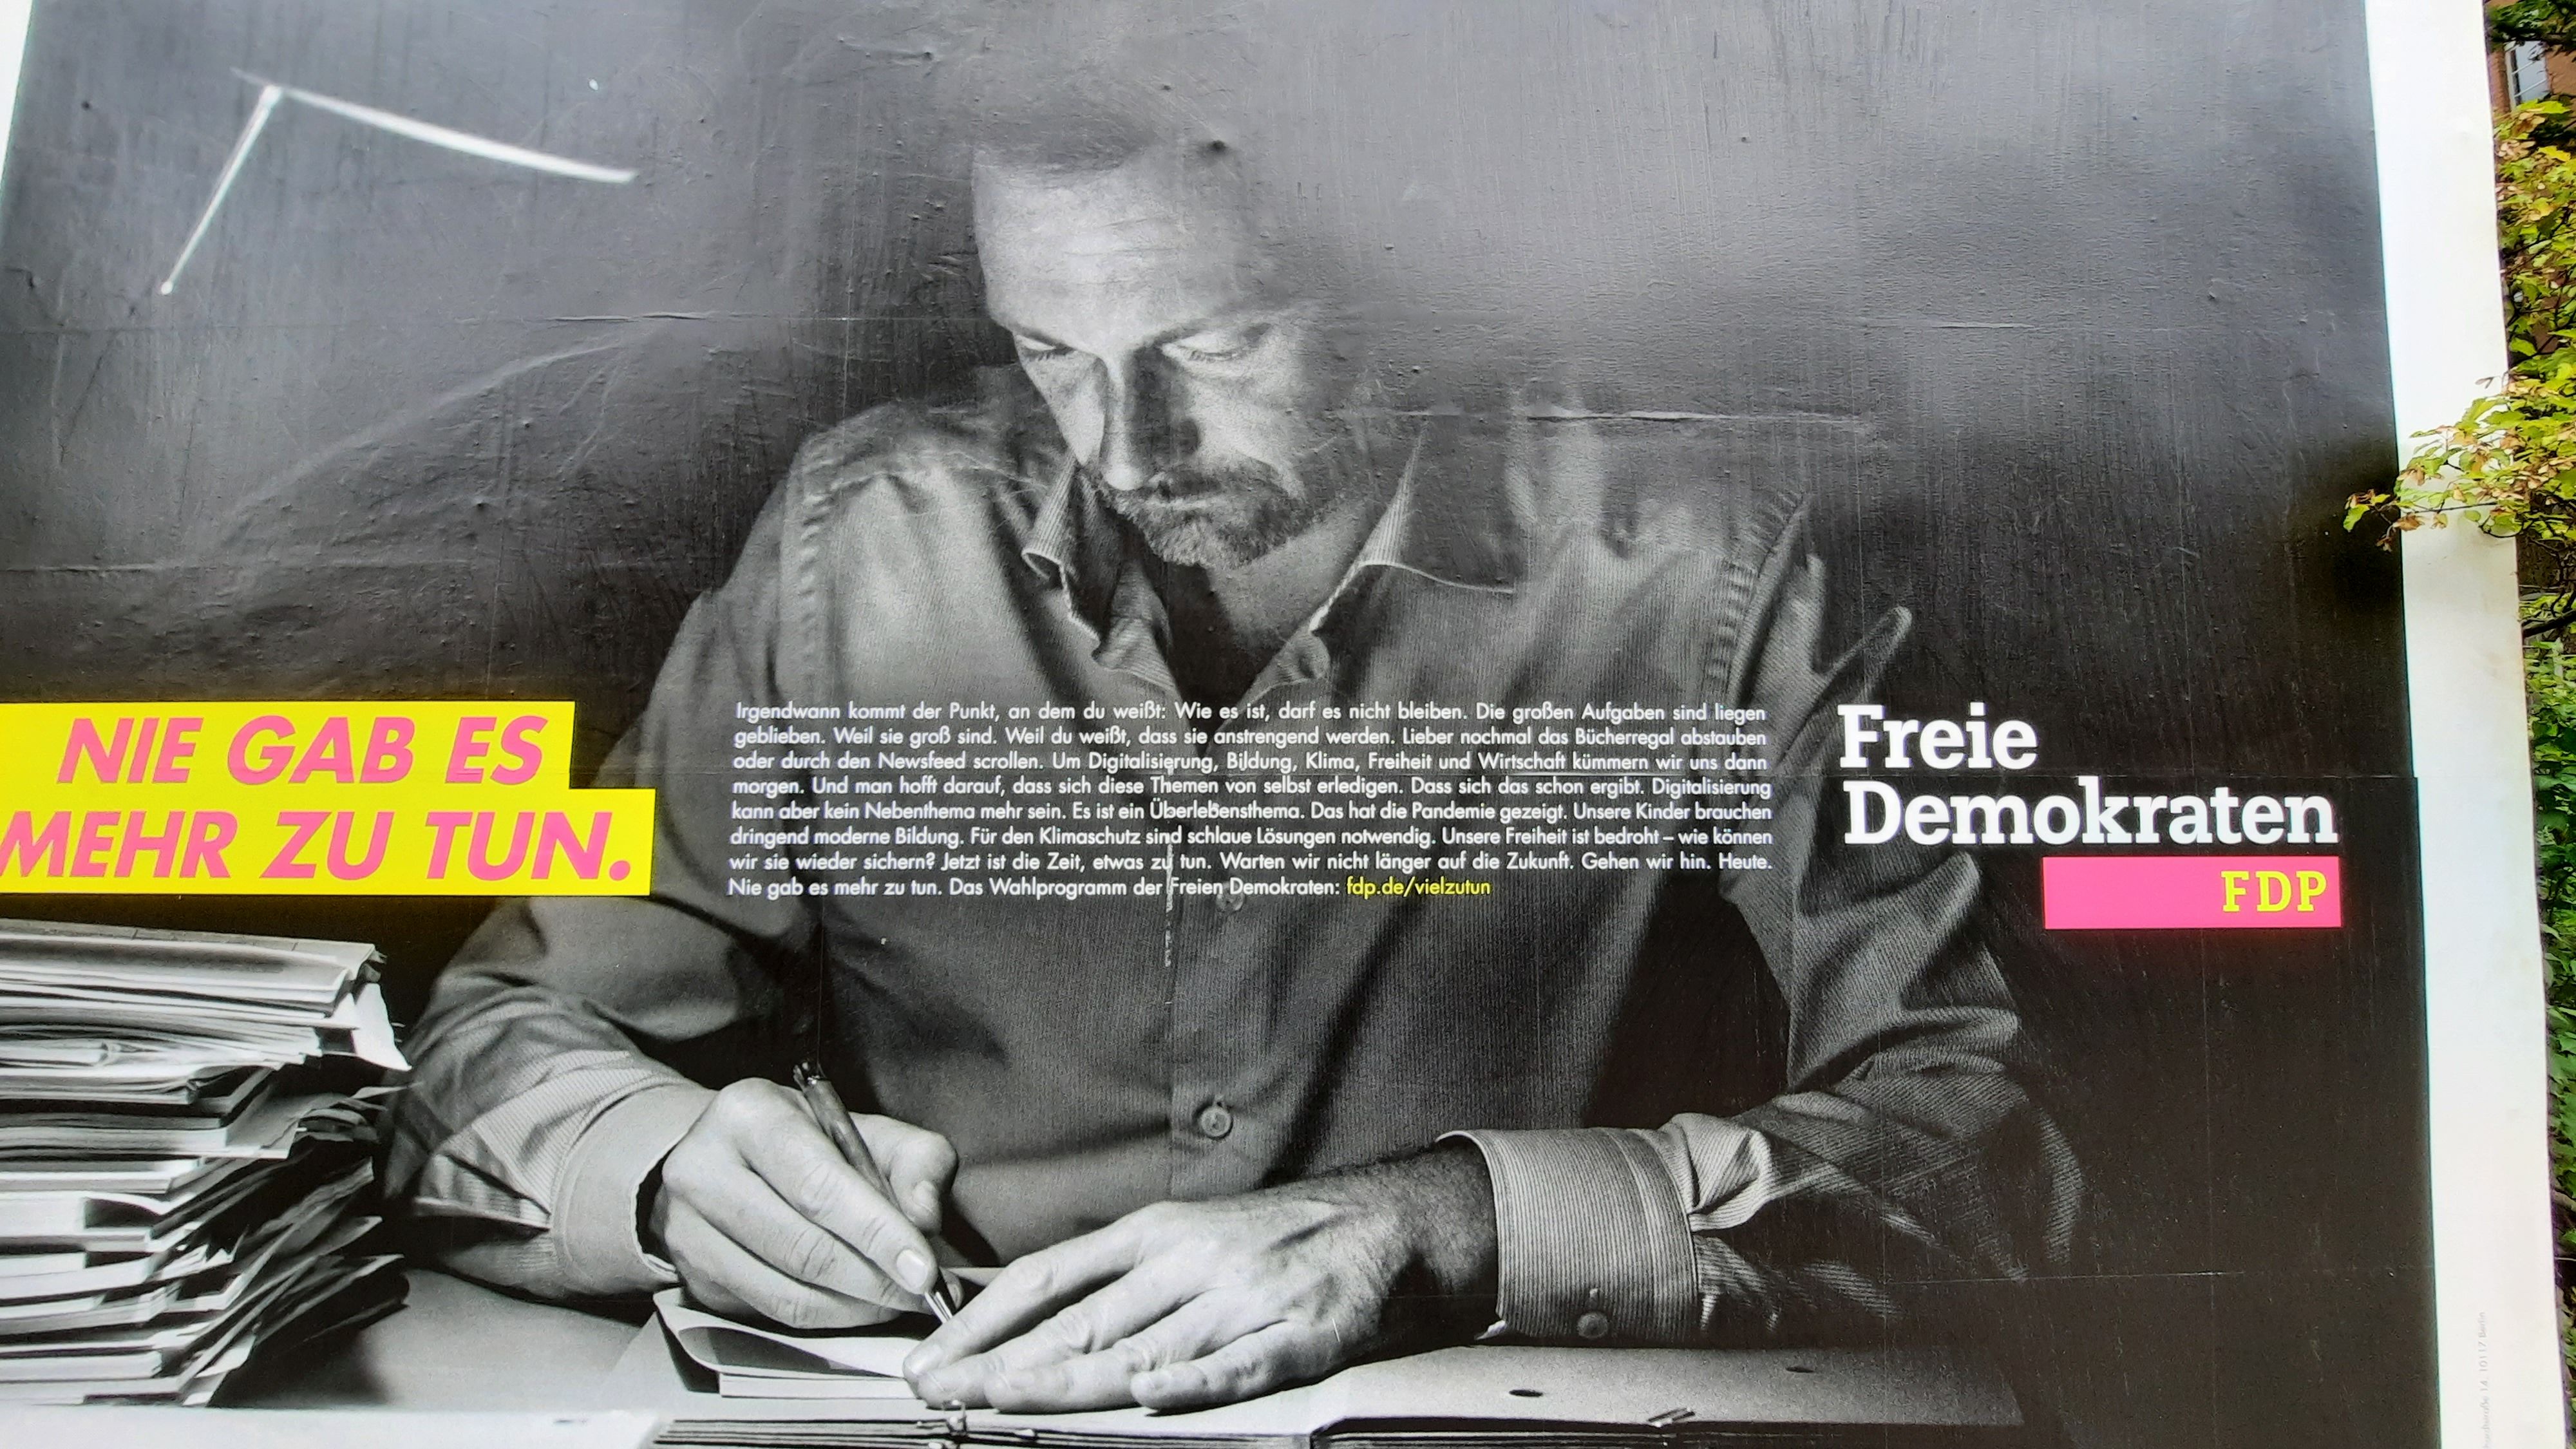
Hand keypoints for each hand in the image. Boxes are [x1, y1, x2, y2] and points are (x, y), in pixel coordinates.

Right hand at [647, 1078, 956, 1328]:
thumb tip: (925, 1218)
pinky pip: (772, 1312)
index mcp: (748, 1115)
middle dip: (876, 1281)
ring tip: (901, 1301)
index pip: (818, 1185)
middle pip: (801, 1248)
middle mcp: (703, 1171)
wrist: (728, 1155)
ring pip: (786, 1293)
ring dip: (857, 1308)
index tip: (925, 1270)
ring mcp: (688, 1232)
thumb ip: (914, 1160)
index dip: (876, 1233)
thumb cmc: (809, 1139)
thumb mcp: (867, 1127)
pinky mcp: (695, 1279)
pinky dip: (829, 1318)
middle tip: (926, 1294)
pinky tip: (862, 1306)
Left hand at [903, 1145, 1494, 1411]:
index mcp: (1154, 1234)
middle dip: (1001, 1360)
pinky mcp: (1293, 1336)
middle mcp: (1187, 1261)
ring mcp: (1239, 1300)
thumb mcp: (1183, 1235)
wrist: (1378, 1225)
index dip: (984, 1318)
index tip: (932, 1352)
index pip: (1049, 1278)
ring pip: (1141, 1349)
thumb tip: (1028, 1312)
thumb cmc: (1268, 1239)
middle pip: (1081, 1321)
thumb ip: (1113, 1274)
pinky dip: (1190, 1382)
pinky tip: (1149, 1395)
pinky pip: (1234, 1366)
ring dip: (1068, 1378)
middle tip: (939, 1388)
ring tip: (1003, 1398)